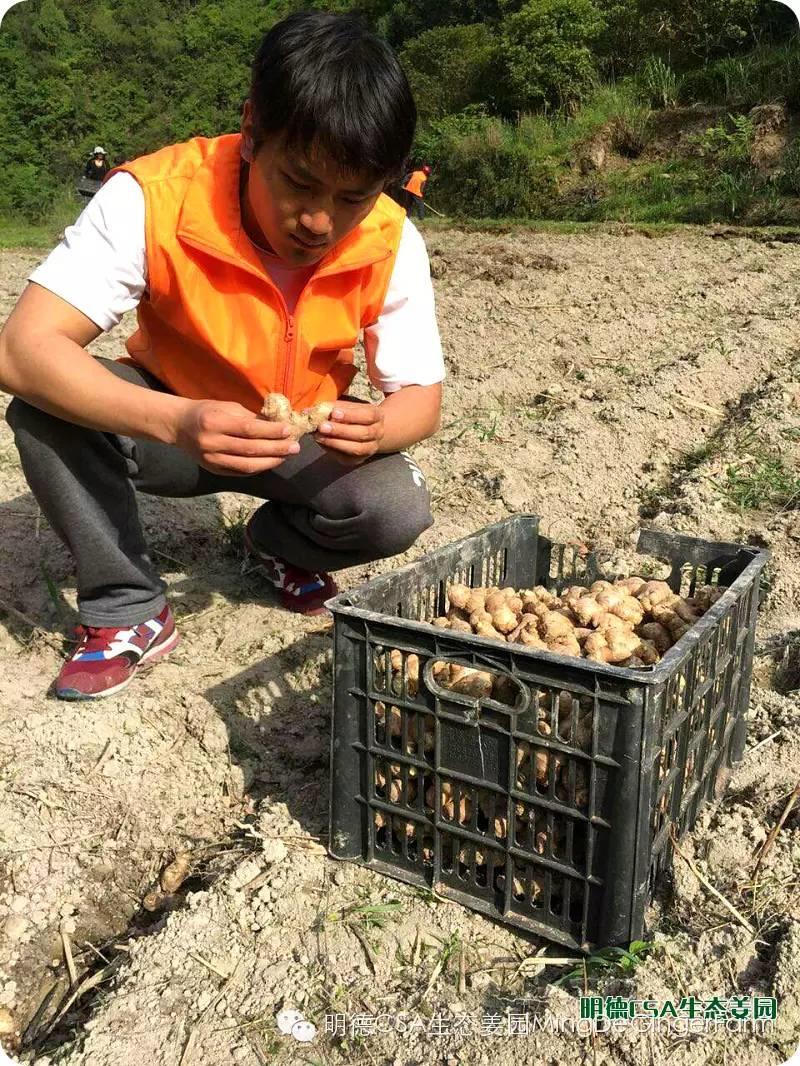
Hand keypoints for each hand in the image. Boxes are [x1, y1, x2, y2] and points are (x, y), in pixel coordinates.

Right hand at [174, 399, 299, 475]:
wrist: (179, 426)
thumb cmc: (207, 411)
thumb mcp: (226, 407)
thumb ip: (250, 417)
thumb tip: (278, 423)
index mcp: (214, 422)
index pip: (248, 429)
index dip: (270, 431)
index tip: (289, 430)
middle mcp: (211, 443)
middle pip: (250, 449)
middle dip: (276, 449)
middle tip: (295, 447)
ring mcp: (211, 459)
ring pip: (247, 465)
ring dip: (271, 462)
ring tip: (286, 456)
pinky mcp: (213, 470)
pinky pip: (240, 472)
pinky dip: (258, 468)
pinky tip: (271, 462)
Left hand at [313, 400, 384, 463]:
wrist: (363, 430)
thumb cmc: (351, 415)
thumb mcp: (345, 407)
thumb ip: (331, 408)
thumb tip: (309, 411)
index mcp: (377, 416)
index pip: (367, 416)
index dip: (351, 415)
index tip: (334, 413)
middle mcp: (378, 433)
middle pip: (363, 433)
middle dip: (341, 430)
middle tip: (322, 426)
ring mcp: (370, 448)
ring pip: (357, 448)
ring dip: (336, 442)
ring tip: (319, 436)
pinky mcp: (359, 459)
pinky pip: (347, 457)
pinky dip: (333, 450)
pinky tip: (322, 442)